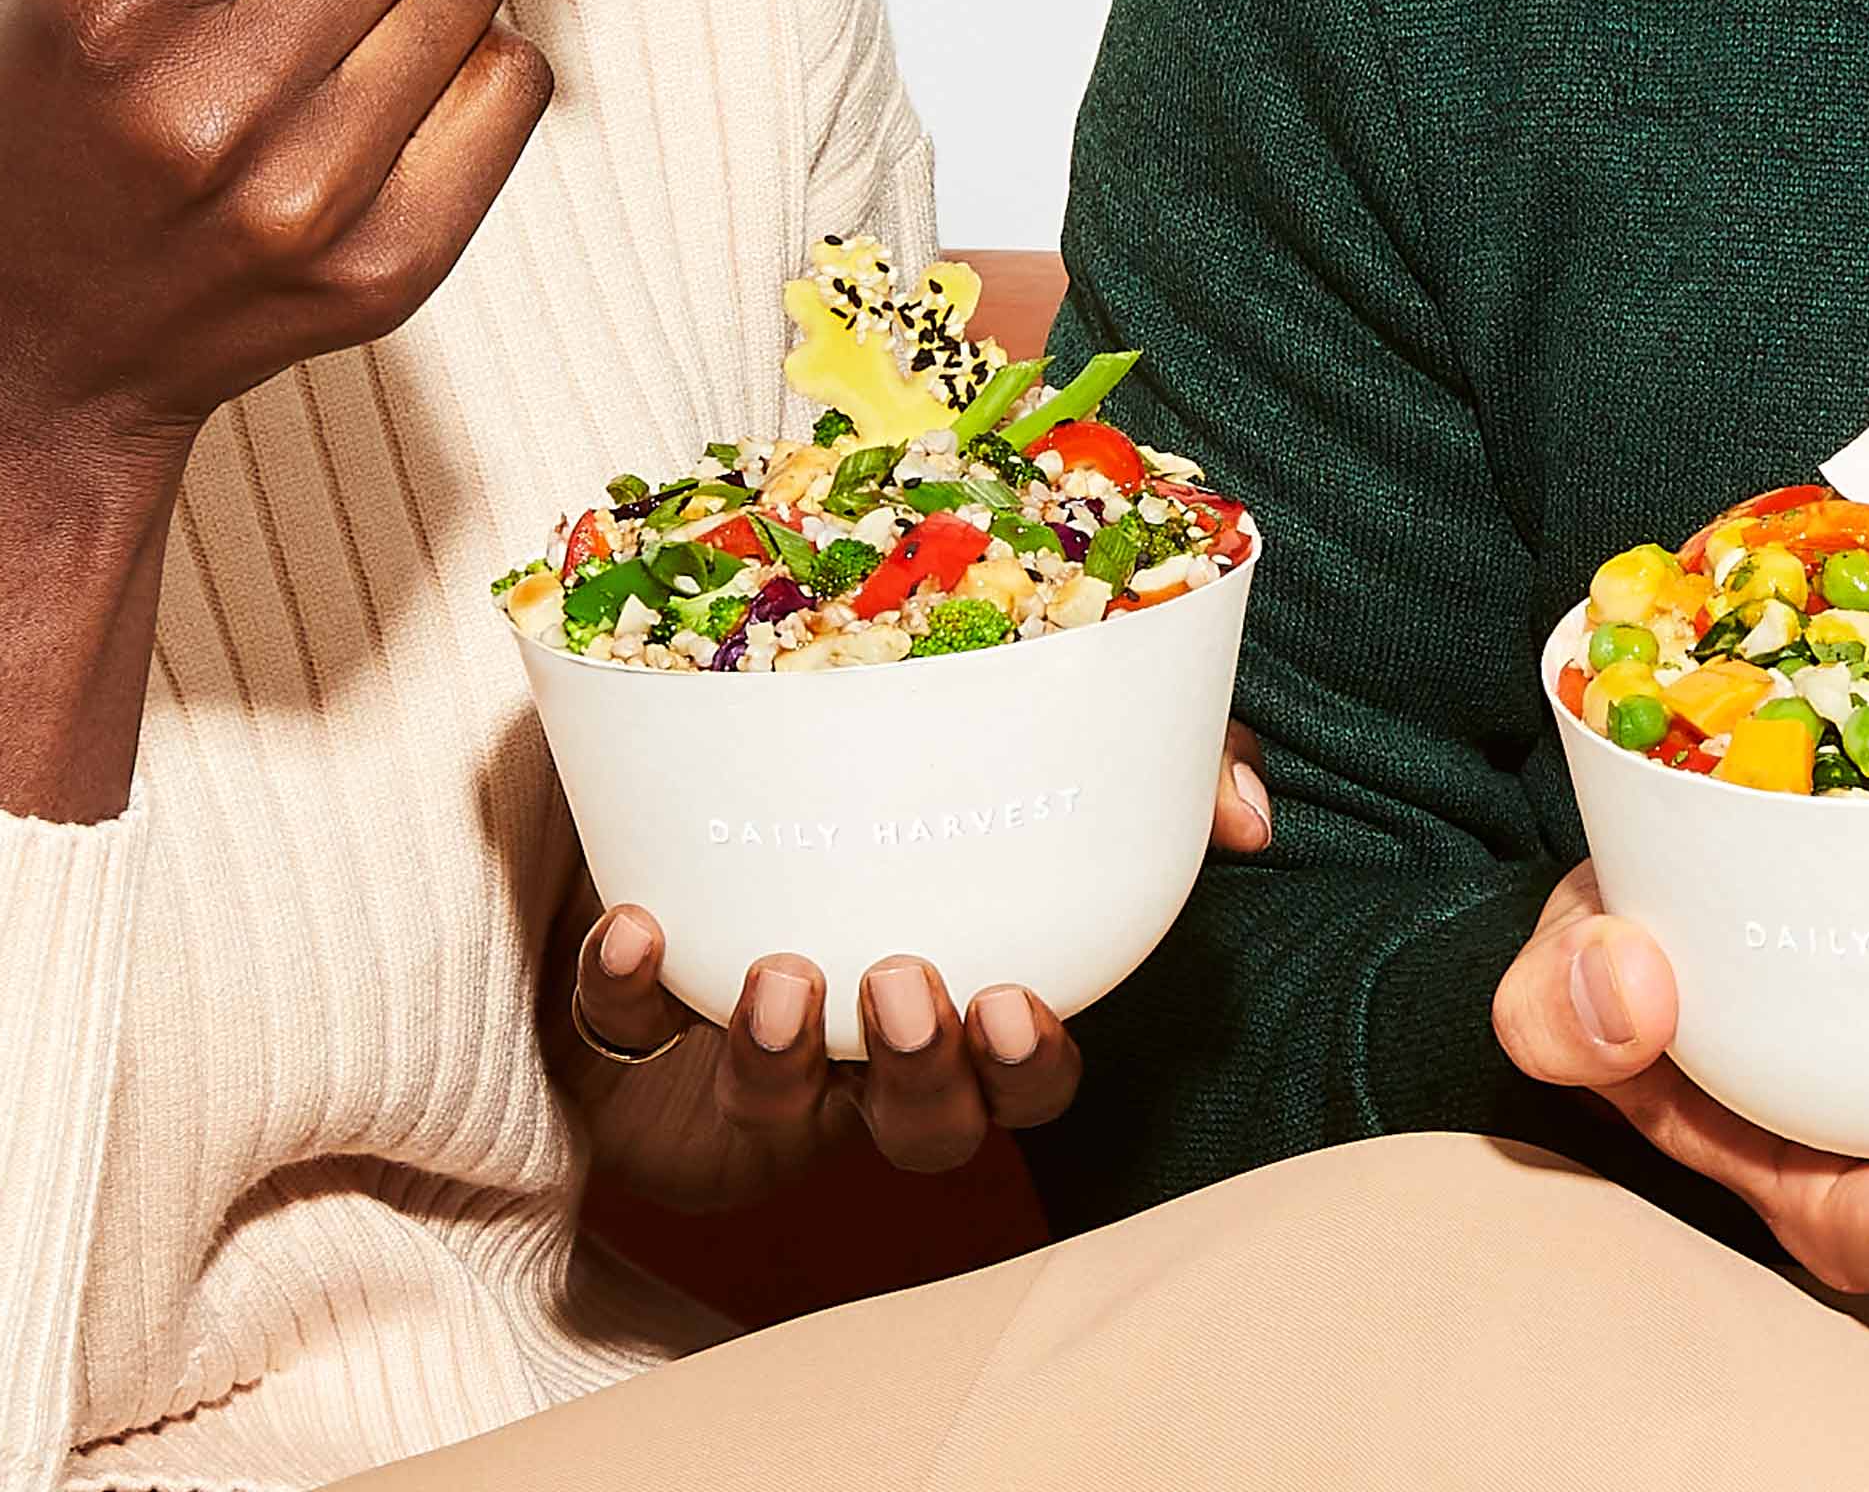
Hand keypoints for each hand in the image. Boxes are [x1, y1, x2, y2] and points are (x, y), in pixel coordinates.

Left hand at [567, 721, 1272, 1174]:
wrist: (732, 741)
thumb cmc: (930, 770)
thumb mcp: (1064, 745)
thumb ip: (1177, 767)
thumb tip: (1245, 816)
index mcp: (972, 1002)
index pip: (1026, 1081)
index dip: (1026, 1066)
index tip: (1016, 1001)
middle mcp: (873, 1049)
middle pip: (922, 1127)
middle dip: (922, 1076)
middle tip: (906, 983)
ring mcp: (759, 1046)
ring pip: (776, 1108)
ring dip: (783, 1060)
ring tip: (785, 979)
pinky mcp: (641, 1024)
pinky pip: (623, 1034)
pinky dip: (624, 989)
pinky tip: (633, 925)